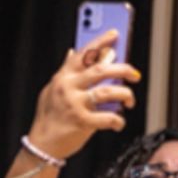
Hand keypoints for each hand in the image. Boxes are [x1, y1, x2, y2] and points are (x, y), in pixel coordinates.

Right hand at [25, 29, 140, 159]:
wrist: (43, 143)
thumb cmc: (50, 117)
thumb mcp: (52, 88)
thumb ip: (65, 70)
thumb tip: (73, 52)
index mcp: (63, 76)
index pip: (84, 53)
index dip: (101, 42)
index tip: (116, 34)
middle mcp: (69, 87)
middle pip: (100, 70)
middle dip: (122, 69)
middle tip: (134, 74)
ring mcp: (75, 104)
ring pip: (107, 92)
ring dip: (124, 95)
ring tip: (129, 100)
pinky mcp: (82, 122)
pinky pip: (108, 117)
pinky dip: (118, 120)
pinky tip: (119, 122)